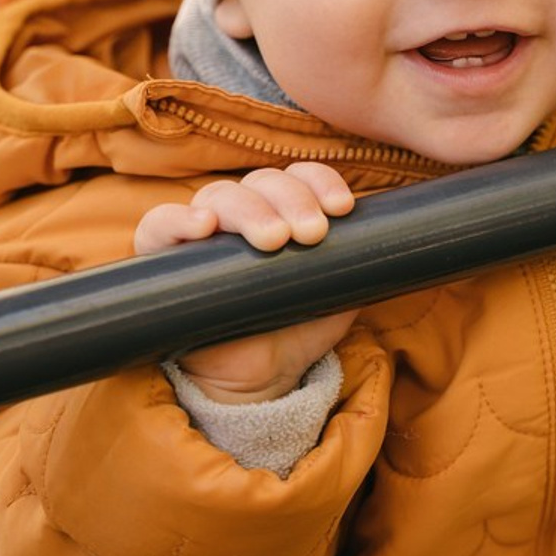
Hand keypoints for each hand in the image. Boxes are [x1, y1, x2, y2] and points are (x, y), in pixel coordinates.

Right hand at [135, 162, 356, 403]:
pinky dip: (178, 220)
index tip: (343, 208)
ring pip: (220, 195)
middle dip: (291, 200)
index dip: (320, 181)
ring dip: (250, 209)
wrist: (260, 380)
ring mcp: (201, 234)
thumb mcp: (336, 289)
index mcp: (280, 209)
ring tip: (274, 240)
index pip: (297, 175)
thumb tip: (397, 242)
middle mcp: (240, 213)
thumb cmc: (296, 325)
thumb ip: (358, 261)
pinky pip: (158, 226)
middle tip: (311, 234)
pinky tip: (202, 226)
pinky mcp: (163, 261)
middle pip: (261, 182)